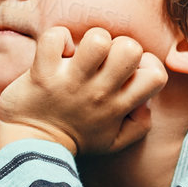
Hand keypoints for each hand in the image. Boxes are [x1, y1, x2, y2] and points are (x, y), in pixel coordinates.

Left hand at [0, 26, 167, 154]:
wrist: (32, 148)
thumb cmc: (75, 139)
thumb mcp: (114, 142)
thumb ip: (140, 125)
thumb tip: (146, 102)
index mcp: (117, 106)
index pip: (155, 75)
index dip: (147, 64)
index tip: (129, 71)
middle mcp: (98, 91)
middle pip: (130, 49)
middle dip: (121, 45)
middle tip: (104, 59)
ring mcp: (70, 81)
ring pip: (98, 40)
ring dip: (92, 39)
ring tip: (81, 55)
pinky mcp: (43, 72)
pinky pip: (55, 38)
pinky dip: (57, 39)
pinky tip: (56, 53)